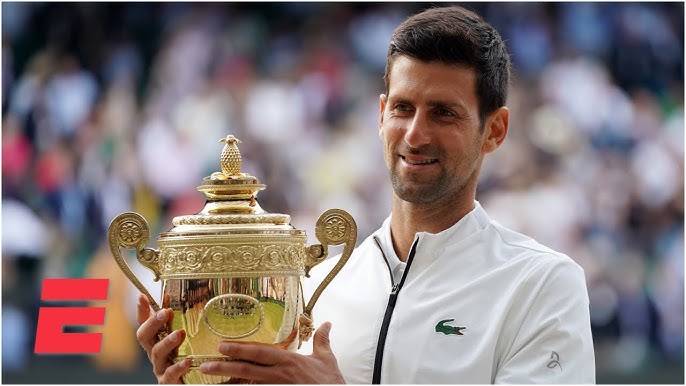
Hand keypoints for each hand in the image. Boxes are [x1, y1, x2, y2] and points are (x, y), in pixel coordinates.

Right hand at [136, 293, 190, 383]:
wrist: (182, 383)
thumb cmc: (177, 359)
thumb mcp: (174, 338)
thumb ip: (170, 321)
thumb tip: (167, 295)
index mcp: (154, 341)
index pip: (144, 322)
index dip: (142, 310)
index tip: (142, 296)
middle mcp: (153, 353)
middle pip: (144, 336)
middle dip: (152, 323)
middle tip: (165, 312)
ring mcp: (159, 367)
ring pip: (157, 353)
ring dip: (167, 342)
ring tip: (179, 333)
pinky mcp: (167, 381)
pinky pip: (170, 374)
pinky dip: (178, 367)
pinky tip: (187, 361)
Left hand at [199, 322, 344, 383]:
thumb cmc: (331, 382)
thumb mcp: (327, 359)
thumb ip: (322, 340)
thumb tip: (326, 323)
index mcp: (289, 361)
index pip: (260, 353)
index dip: (240, 349)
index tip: (222, 346)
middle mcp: (281, 375)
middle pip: (248, 370)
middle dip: (225, 367)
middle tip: (206, 365)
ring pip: (249, 385)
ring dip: (230, 383)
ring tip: (211, 380)